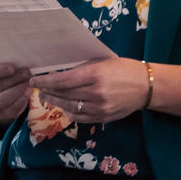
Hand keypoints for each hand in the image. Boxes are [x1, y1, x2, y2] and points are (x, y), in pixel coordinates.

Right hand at [0, 61, 31, 125]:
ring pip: (2, 100)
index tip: (12, 68)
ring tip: (28, 82)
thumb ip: (3, 59)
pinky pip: (11, 110)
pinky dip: (21, 100)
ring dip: (17, 90)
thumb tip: (20, 58)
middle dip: (13, 79)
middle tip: (27, 72)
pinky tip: (28, 91)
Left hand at [31, 59, 149, 124]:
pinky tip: (64, 107)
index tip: (34, 81)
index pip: (62, 80)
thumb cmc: (123, 69)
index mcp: (95, 75)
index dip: (44, 81)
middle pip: (63, 95)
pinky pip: (80, 117)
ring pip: (69, 107)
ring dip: (56, 102)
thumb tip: (56, 74)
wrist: (146, 86)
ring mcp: (100, 107)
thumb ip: (80, 69)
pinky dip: (69, 112)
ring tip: (49, 97)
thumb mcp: (101, 62)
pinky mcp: (104, 117)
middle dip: (48, 92)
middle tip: (39, 90)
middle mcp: (97, 93)